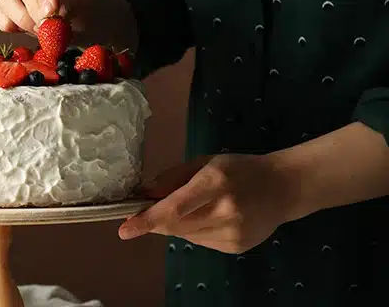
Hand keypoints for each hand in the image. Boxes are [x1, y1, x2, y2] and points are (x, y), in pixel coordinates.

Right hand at [0, 0, 105, 35]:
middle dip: (38, 12)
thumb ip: (72, 5)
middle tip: (52, 30)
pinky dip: (9, 25)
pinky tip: (27, 31)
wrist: (86, 18)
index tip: (51, 13)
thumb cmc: (90, 4)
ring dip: (24, 21)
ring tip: (45, 32)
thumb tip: (49, 15)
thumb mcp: (90, 2)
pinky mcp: (6, 2)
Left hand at [118, 154, 298, 253]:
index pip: (174, 208)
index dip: (147, 220)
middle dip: (156, 219)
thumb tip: (143, 194)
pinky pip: (200, 242)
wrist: (285, 188)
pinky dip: (195, 231)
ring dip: (178, 224)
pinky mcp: (236, 247)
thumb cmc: (241, 170)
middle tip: (151, 208)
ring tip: (198, 206)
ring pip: (184, 235)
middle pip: (175, 225)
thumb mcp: (206, 162)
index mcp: (215, 183)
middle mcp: (224, 211)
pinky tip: (212, 217)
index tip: (125, 229)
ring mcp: (232, 233)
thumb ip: (173, 178)